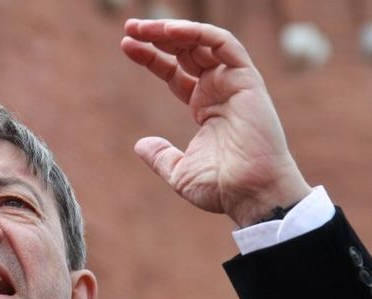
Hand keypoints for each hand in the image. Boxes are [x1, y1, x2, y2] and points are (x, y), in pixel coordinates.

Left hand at [121, 19, 311, 226]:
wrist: (251, 194)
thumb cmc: (221, 188)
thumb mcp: (179, 172)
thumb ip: (160, 156)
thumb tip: (140, 145)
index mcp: (205, 108)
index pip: (175, 73)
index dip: (152, 58)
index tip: (126, 46)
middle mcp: (219, 91)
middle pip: (186, 52)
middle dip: (157, 37)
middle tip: (130, 27)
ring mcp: (234, 84)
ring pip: (202, 43)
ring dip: (172, 30)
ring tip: (141, 26)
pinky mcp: (247, 80)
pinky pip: (224, 45)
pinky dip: (199, 34)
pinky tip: (170, 32)